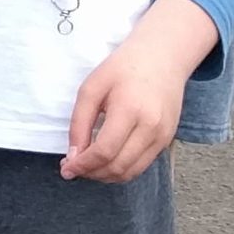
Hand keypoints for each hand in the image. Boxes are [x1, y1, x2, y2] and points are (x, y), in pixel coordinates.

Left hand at [64, 0, 214, 181]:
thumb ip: (79, 123)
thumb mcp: (91, 88)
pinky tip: (106, 160)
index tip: (66, 169)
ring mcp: (163, 136)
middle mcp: (151, 127)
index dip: (83, 165)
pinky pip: (142, 165)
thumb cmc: (122, 68)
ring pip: (131, 172)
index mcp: (130, 110)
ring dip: (106, 176)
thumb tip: (73, 156)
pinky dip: (121, 169)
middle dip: (92, 173)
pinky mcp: (167, 140)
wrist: (162, 57)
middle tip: (73, 168)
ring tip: (87, 167)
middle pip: (118, 167)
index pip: (104, 151)